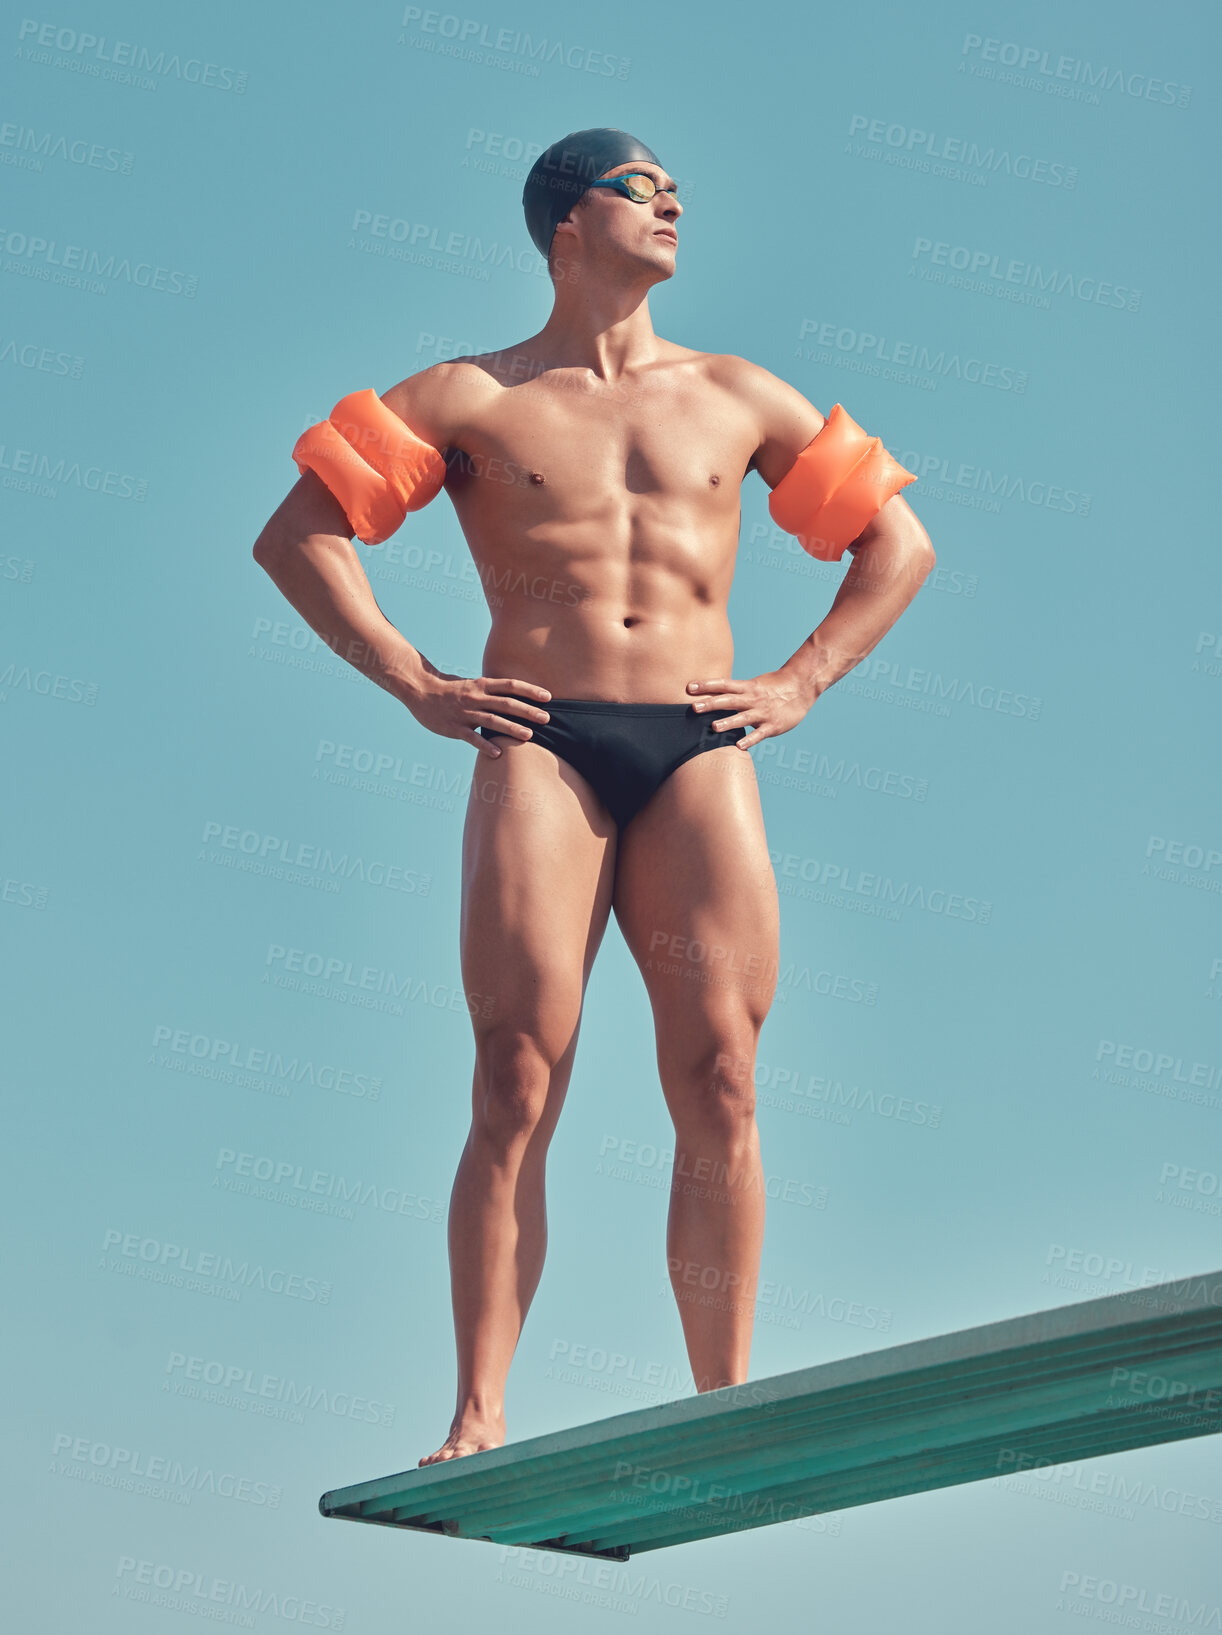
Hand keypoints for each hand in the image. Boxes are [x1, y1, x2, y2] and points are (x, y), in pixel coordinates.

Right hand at [406, 673, 550, 757]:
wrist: (420, 690)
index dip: (530, 690)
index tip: (548, 697)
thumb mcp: (472, 684)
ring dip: (511, 728)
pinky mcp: (454, 728)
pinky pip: (472, 738)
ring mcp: (465, 713)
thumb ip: (491, 691)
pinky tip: (498, 753)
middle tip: (546, 718)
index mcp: (481, 685)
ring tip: (529, 735)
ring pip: (492, 720)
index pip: (510, 685)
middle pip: (506, 703)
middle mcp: (475, 698)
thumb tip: (513, 696)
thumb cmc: (449, 689)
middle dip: (527, 711)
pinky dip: (485, 745)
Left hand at [686, 669, 814, 748]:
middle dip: (711, 703)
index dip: (706, 685)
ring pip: (743, 717)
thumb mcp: (754, 685)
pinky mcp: (773, 725)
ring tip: (713, 727)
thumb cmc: (775, 686)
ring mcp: (763, 712)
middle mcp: (753, 699)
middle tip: (694, 707)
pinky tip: (738, 746)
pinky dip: (750, 740)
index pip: (723, 685)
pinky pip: (760, 734)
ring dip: (728, 722)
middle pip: (729, 700)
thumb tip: (714, 696)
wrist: (803, 686)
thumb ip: (735, 692)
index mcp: (747, 687)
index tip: (689, 687)